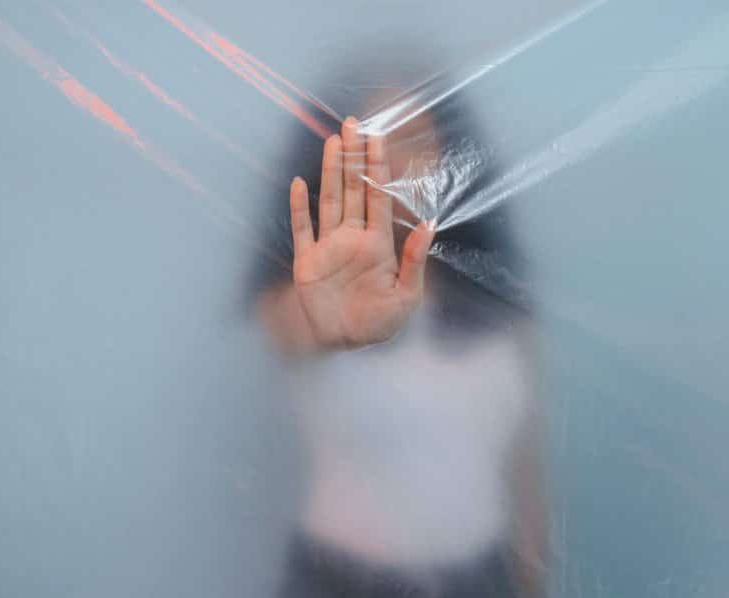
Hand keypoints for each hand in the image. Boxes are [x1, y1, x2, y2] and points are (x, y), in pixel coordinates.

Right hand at [288, 117, 434, 348]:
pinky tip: (299, 183)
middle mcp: (352, 237)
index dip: (378, 166)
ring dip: (330, 171)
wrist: (343, 344)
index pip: (379, 196)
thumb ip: (415, 260)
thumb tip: (429, 223)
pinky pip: (301, 229)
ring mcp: (328, 246)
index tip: (378, 137)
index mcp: (378, 243)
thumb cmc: (378, 323)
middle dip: (354, 156)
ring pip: (329, 199)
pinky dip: (299, 207)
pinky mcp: (306, 260)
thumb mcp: (407, 297)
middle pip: (353, 189)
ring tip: (332, 142)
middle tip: (352, 123)